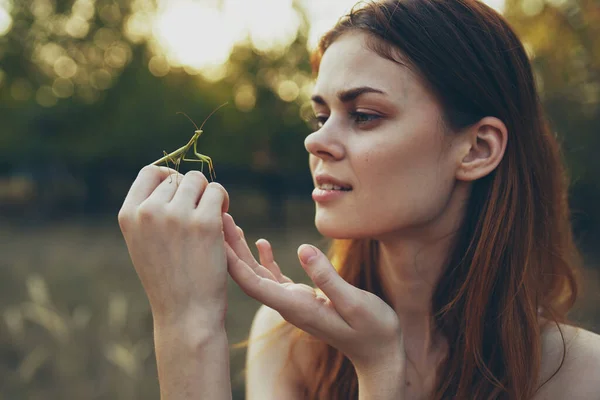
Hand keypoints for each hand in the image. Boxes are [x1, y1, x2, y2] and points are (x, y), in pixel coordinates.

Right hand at [117, 166, 229, 328]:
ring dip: (208, 195)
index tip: (182, 193)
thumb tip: (171, 178)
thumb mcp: (144, 244)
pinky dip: (223, 201)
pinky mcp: (205, 222)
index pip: (150, 172)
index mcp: (129, 215)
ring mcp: (177, 215)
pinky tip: (223, 221)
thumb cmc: (169, 280)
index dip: (169, 178)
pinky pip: (217, 192)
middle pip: (179, 177)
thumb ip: (150, 212)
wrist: (185, 314)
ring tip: (211, 217)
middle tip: (200, 214)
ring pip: (199, 181)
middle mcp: (149, 211)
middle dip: (192, 192)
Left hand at [222, 214, 403, 370]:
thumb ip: (327, 278)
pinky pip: (276, 277)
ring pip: (259, 275)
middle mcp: (288, 305)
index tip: (216, 235)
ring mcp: (294, 302)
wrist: (379, 352)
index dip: (232, 261)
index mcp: (296, 306)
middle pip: (248, 276)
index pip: (253, 284)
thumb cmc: (373, 330)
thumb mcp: (355, 303)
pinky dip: (265, 259)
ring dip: (242, 251)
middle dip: (230, 249)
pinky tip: (261, 242)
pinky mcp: (303, 298)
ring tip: (230, 225)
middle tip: (216, 218)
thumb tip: (302, 248)